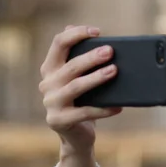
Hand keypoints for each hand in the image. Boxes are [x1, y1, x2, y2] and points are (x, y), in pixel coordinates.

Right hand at [39, 25, 121, 154]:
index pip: (59, 43)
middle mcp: (47, 83)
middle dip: (91, 57)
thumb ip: (83, 58)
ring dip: (96, 78)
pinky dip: (103, 109)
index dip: (77, 34)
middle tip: (110, 51)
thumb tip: (97, 36)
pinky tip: (118, 107)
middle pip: (70, 66)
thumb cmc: (83, 100)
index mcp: (50, 68)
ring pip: (76, 87)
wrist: (76, 134)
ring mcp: (51, 103)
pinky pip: (84, 113)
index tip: (97, 31)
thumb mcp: (81, 78)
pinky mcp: (58, 121)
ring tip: (114, 71)